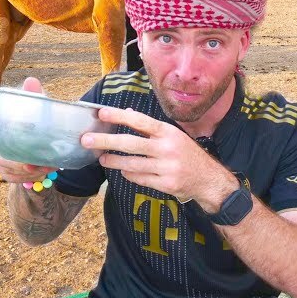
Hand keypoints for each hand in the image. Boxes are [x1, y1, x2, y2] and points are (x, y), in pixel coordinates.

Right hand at [0, 76, 55, 182]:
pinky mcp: (6, 170)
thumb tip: (31, 81)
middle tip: (31, 163)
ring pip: (2, 168)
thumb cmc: (38, 118)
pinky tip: (40, 174)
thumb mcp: (39, 105)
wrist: (47, 139)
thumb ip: (34, 95)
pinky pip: (11, 177)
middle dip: (12, 160)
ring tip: (44, 168)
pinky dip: (26, 178)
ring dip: (23, 171)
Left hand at [82, 107, 235, 205]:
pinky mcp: (165, 184)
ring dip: (113, 161)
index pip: (140, 121)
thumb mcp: (174, 136)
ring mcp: (166, 168)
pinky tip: (123, 171)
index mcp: (169, 133)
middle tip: (87, 140)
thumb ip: (151, 128)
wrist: (209, 180)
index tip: (101, 113)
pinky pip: (139, 179)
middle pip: (130, 144)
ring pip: (131, 164)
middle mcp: (167, 149)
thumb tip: (129, 113)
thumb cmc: (189, 155)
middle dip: (106, 141)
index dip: (119, 116)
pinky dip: (129, 174)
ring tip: (101, 158)